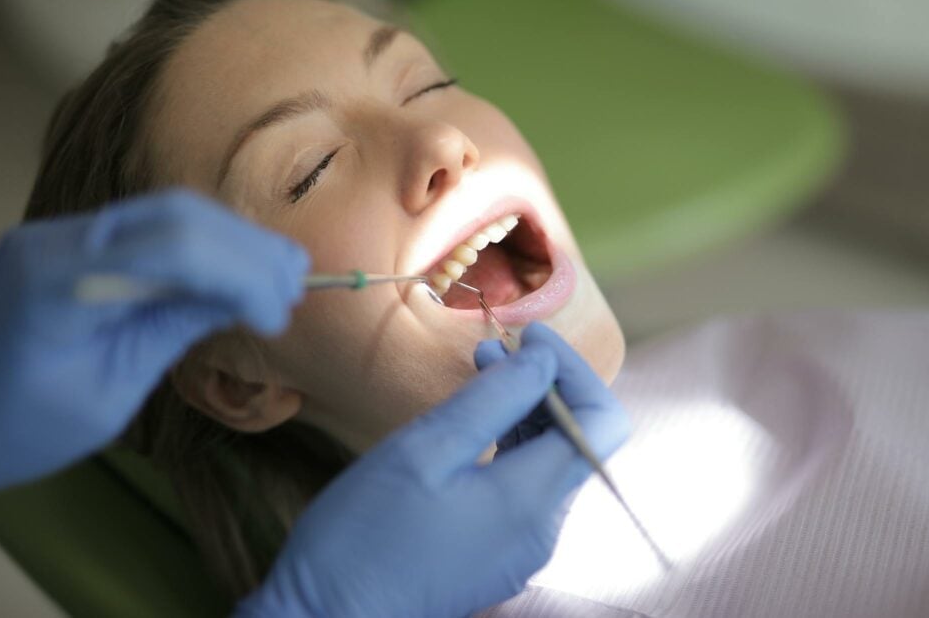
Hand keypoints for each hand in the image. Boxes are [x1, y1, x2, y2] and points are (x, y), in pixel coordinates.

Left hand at [0, 190, 308, 497]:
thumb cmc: (20, 428)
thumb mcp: (107, 395)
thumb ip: (171, 332)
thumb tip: (244, 297)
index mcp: (54, 281)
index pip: (170, 249)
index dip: (238, 274)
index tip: (278, 316)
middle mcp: (56, 239)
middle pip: (174, 215)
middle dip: (246, 249)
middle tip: (297, 284)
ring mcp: (62, 234)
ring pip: (168, 211)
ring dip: (233, 239)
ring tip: (285, 272)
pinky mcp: (73, 242)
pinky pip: (150, 227)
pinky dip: (204, 244)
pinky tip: (241, 266)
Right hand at [238, 322, 629, 617]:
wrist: (327, 616)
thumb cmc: (365, 533)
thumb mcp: (426, 449)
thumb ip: (493, 400)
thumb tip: (543, 361)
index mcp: (532, 501)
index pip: (601, 422)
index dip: (575, 371)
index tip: (530, 339)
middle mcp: (543, 529)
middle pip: (578, 440)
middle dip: (543, 385)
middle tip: (491, 351)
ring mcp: (523, 546)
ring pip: (550, 461)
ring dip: (524, 411)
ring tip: (479, 373)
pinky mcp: (499, 553)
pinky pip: (525, 487)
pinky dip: (509, 445)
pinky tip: (471, 425)